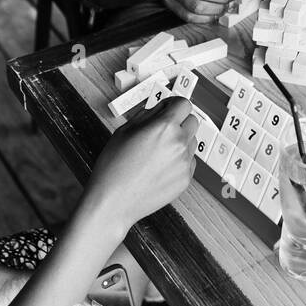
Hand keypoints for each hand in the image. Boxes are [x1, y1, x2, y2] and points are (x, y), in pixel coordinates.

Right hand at [89, 96, 198, 226]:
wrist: (113, 201)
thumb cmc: (114, 167)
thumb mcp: (125, 130)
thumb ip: (148, 115)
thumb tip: (161, 108)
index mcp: (165, 127)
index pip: (184, 104)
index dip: (174, 105)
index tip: (168, 109)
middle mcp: (179, 144)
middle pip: (192, 122)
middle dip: (179, 122)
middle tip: (163, 130)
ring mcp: (185, 163)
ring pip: (192, 142)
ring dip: (180, 142)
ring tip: (158, 152)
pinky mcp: (186, 180)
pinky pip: (189, 162)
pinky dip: (179, 161)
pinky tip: (160, 167)